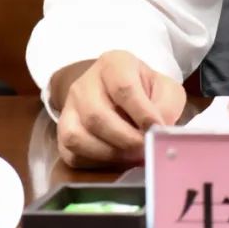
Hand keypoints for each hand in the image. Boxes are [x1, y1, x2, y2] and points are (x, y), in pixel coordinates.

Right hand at [52, 50, 185, 167]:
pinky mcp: (62, 132)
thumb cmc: (147, 91)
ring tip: (132, 156)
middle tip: (146, 149)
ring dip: (109, 153)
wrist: (120, 94)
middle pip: (97, 116)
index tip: (157, 129)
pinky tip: (116, 160)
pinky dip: (96, 163)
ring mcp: (69, 108)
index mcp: (114, 64)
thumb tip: (158, 132)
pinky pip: (72, 154)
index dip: (142, 113)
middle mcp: (85, 84)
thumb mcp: (165, 90)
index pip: (123, 88)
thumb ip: (166, 107)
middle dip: (125, 139)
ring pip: (78, 137)